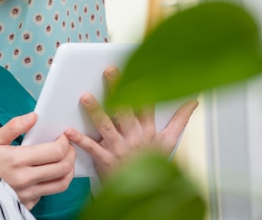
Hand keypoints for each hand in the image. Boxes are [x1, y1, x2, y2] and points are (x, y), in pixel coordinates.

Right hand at [0, 112, 75, 208]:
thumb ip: (14, 126)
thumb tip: (34, 116)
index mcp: (17, 160)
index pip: (55, 152)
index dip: (64, 143)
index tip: (63, 137)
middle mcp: (24, 179)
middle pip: (62, 168)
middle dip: (71, 154)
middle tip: (68, 146)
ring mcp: (26, 194)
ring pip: (61, 184)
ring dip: (68, 170)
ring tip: (64, 160)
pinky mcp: (26, 204)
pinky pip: (48, 194)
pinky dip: (53, 182)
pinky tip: (49, 173)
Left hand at [64, 67, 198, 177]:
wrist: (140, 192)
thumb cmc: (151, 164)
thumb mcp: (169, 142)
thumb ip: (180, 120)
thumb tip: (194, 101)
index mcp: (148, 130)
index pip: (146, 105)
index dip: (142, 87)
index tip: (137, 70)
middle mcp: (134, 137)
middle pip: (124, 109)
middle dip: (116, 89)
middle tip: (108, 71)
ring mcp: (119, 148)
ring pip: (106, 126)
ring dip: (94, 111)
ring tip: (85, 97)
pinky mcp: (105, 159)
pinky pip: (91, 147)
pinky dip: (79, 139)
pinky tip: (68, 130)